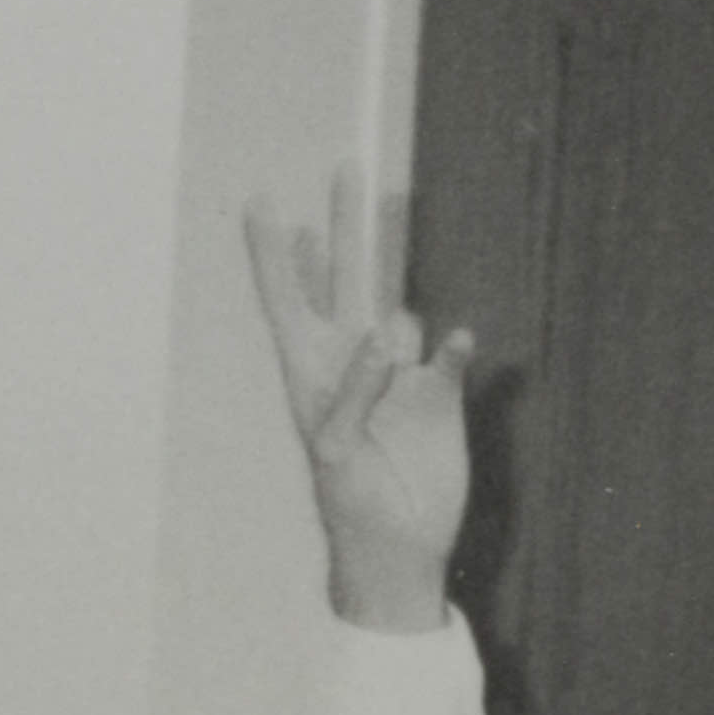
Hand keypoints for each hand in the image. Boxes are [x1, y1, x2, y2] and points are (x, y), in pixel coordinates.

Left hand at [245, 175, 476, 630]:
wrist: (400, 550)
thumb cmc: (352, 506)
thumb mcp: (338, 450)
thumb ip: (355, 388)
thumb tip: (389, 329)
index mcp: (310, 373)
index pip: (287, 297)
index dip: (272, 251)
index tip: (260, 198)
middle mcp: (352, 362)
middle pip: (346, 276)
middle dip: (345, 223)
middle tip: (347, 164)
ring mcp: (396, 374)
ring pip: (399, 312)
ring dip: (398, 331)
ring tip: (392, 367)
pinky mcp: (438, 394)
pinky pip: (446, 352)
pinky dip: (450, 346)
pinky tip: (453, 344)